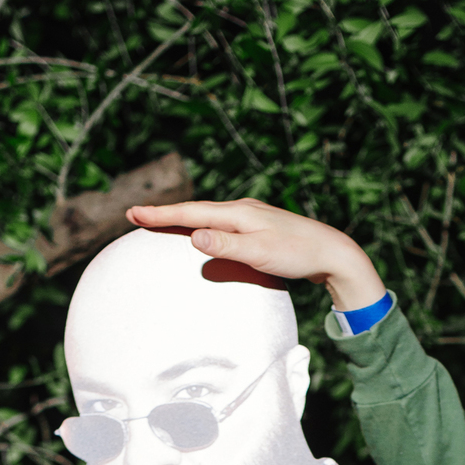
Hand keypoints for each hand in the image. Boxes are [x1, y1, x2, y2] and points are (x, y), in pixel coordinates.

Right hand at [125, 197, 385, 311]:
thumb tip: (193, 236)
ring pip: (207, 216)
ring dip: (181, 218)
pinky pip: (220, 225)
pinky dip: (202, 226)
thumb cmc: (297, 254)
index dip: (161, 215)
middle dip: (164, 214)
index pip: (191, 213)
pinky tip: (201, 233)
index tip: (132, 214)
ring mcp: (251, 218)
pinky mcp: (258, 229)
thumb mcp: (259, 253)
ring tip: (158, 222)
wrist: (331, 252)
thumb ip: (226, 246)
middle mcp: (242, 209)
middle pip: (195, 211)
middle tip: (134, 216)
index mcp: (238, 213)